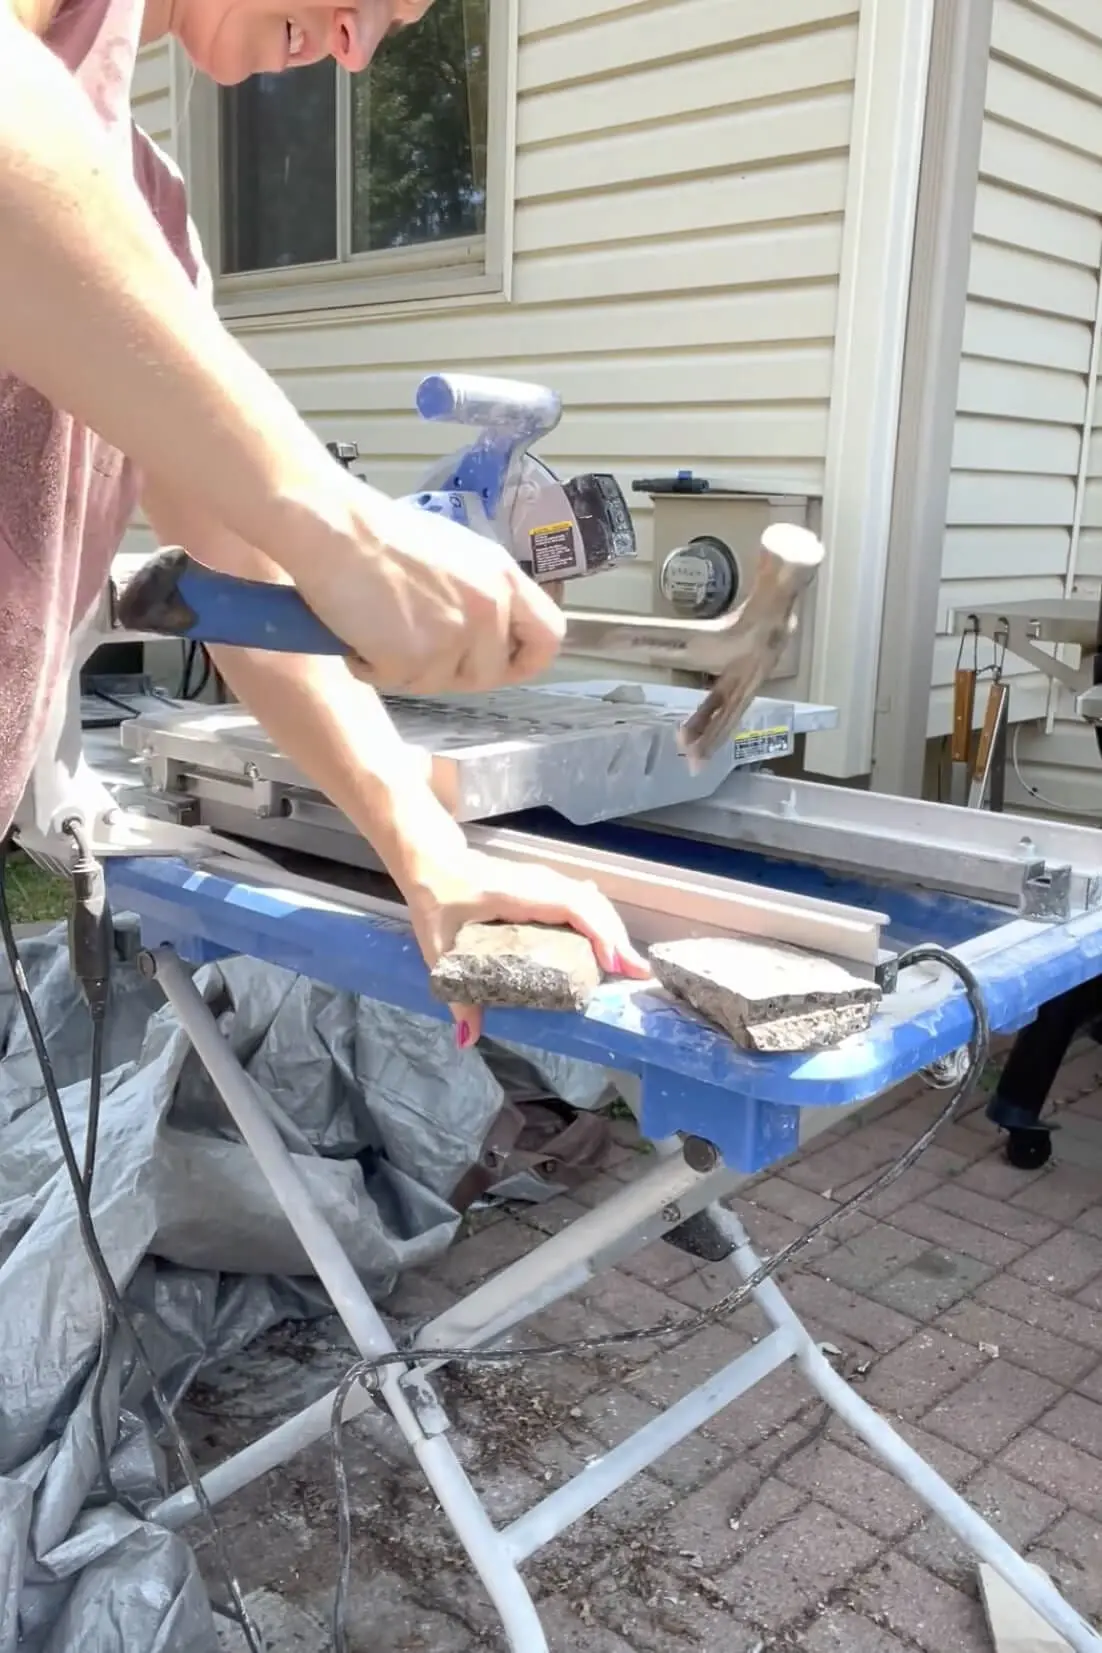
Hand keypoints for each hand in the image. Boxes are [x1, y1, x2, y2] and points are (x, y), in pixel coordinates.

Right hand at [284, 480, 567, 695]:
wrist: (334, 528)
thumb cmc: (384, 534)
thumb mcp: (460, 555)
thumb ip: (485, 593)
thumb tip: (493, 631)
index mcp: (504, 579)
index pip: (548, 638)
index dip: (526, 659)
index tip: (505, 663)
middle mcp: (488, 610)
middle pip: (488, 674)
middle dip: (451, 669)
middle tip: (415, 642)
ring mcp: (454, 637)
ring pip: (438, 683)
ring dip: (405, 667)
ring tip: (379, 624)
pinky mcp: (415, 657)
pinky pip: (396, 682)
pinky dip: (371, 666)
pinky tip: (358, 632)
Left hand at [401, 845, 651, 1046]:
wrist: (431, 861)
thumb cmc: (435, 898)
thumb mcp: (437, 946)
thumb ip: (456, 993)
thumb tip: (468, 1037)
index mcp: (514, 893)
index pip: (568, 904)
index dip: (596, 931)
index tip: (612, 962)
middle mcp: (537, 882)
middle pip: (590, 903)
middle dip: (616, 938)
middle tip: (636, 975)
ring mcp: (543, 881)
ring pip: (591, 899)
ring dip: (612, 930)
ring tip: (629, 966)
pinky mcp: (544, 885)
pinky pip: (582, 899)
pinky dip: (600, 922)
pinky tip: (608, 947)